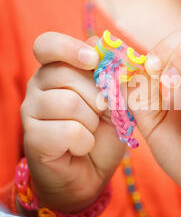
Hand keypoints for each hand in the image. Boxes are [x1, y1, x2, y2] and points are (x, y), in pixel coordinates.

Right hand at [21, 33, 125, 212]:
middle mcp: (38, 86)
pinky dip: (85, 142)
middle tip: (101, 112)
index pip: (48, 44)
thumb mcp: (114, 99)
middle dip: (95, 96)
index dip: (70, 47)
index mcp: (56, 69)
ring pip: (68, 103)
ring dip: (91, 122)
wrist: (91, 171)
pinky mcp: (32, 137)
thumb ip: (112, 74)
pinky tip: (81, 147)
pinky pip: (69, 131)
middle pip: (65, 74)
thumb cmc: (102, 131)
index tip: (93, 60)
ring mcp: (31, 111)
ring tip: (90, 131)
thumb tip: (109, 47)